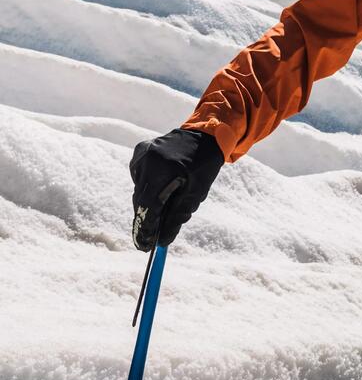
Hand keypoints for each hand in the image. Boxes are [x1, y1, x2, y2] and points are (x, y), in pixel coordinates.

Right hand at [129, 128, 223, 250]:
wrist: (205, 134)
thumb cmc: (204, 164)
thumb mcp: (197, 191)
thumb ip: (179, 215)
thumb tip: (163, 240)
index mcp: (164, 168)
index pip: (148, 206)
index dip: (146, 228)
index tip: (146, 246)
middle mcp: (148, 160)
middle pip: (141, 199)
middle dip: (146, 219)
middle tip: (151, 237)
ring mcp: (142, 153)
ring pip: (139, 189)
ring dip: (148, 202)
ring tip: (163, 207)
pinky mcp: (140, 151)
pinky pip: (139, 177)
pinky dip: (147, 186)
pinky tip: (162, 184)